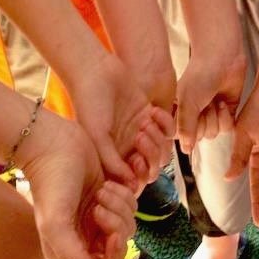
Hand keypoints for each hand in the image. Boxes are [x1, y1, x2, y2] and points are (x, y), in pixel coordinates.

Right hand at [17, 111, 137, 258]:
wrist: (56, 143)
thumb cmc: (52, 182)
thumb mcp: (56, 222)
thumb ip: (73, 257)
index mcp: (69, 251)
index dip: (113, 257)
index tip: (112, 236)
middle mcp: (84, 237)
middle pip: (119, 248)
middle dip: (116, 225)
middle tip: (100, 205)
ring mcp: (97, 217)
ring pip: (128, 224)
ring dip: (119, 205)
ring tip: (101, 190)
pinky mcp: (109, 196)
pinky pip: (132, 204)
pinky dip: (124, 193)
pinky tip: (106, 183)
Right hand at [67, 52, 172, 187]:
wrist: (97, 71)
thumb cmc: (90, 102)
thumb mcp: (97, 135)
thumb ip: (112, 162)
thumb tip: (131, 187)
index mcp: (111, 159)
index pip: (132, 181)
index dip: (139, 177)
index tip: (135, 161)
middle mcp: (126, 149)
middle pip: (151, 168)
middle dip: (151, 157)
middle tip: (140, 138)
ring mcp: (139, 132)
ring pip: (161, 150)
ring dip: (158, 140)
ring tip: (145, 124)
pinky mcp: (150, 116)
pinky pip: (168, 130)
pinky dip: (165, 123)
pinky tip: (152, 112)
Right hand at [174, 47, 245, 154]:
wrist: (223, 59)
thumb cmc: (200, 75)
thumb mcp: (187, 103)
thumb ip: (185, 129)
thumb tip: (185, 150)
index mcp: (178, 112)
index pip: (180, 136)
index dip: (186, 131)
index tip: (189, 118)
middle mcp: (194, 115)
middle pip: (200, 136)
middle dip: (204, 121)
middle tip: (203, 105)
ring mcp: (210, 114)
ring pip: (214, 133)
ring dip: (215, 117)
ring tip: (213, 100)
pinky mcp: (226, 112)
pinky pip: (227, 128)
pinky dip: (226, 116)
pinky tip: (223, 101)